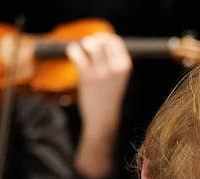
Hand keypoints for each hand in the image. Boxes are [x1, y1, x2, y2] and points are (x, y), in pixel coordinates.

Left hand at [68, 31, 130, 176]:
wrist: (103, 120)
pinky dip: (73, 50)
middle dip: (94, 41)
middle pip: (102, 41)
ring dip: (84, 45)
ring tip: (82, 51)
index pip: (116, 42)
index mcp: (125, 68)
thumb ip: (112, 61)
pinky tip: (74, 54)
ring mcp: (100, 72)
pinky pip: (76, 53)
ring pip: (90, 45)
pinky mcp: (86, 76)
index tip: (99, 41)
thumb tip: (98, 41)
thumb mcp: (118, 79)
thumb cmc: (109, 98)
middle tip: (89, 47)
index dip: (106, 38)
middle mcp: (115, 68)